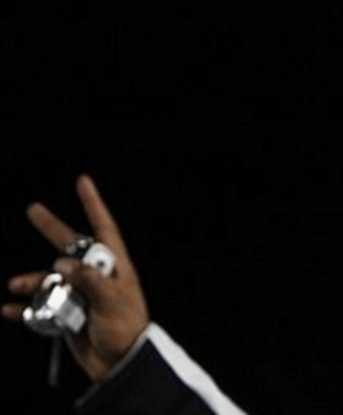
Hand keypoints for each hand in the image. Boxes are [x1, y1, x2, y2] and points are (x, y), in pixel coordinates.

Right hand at [3, 175, 148, 380]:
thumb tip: (63, 263)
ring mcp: (78, 295)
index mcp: (115, 267)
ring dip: (31, 280)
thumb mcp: (113, 302)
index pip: (103, 229)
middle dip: (52, 227)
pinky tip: (9, 309)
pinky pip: (39, 307)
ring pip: (49, 279)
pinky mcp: (65, 315)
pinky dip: (23, 308)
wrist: (120, 364)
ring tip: (16, 285)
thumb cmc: (126, 330)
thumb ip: (90, 280)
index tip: (83, 182)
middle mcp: (95, 277)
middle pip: (69, 246)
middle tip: (33, 209)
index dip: (93, 205)